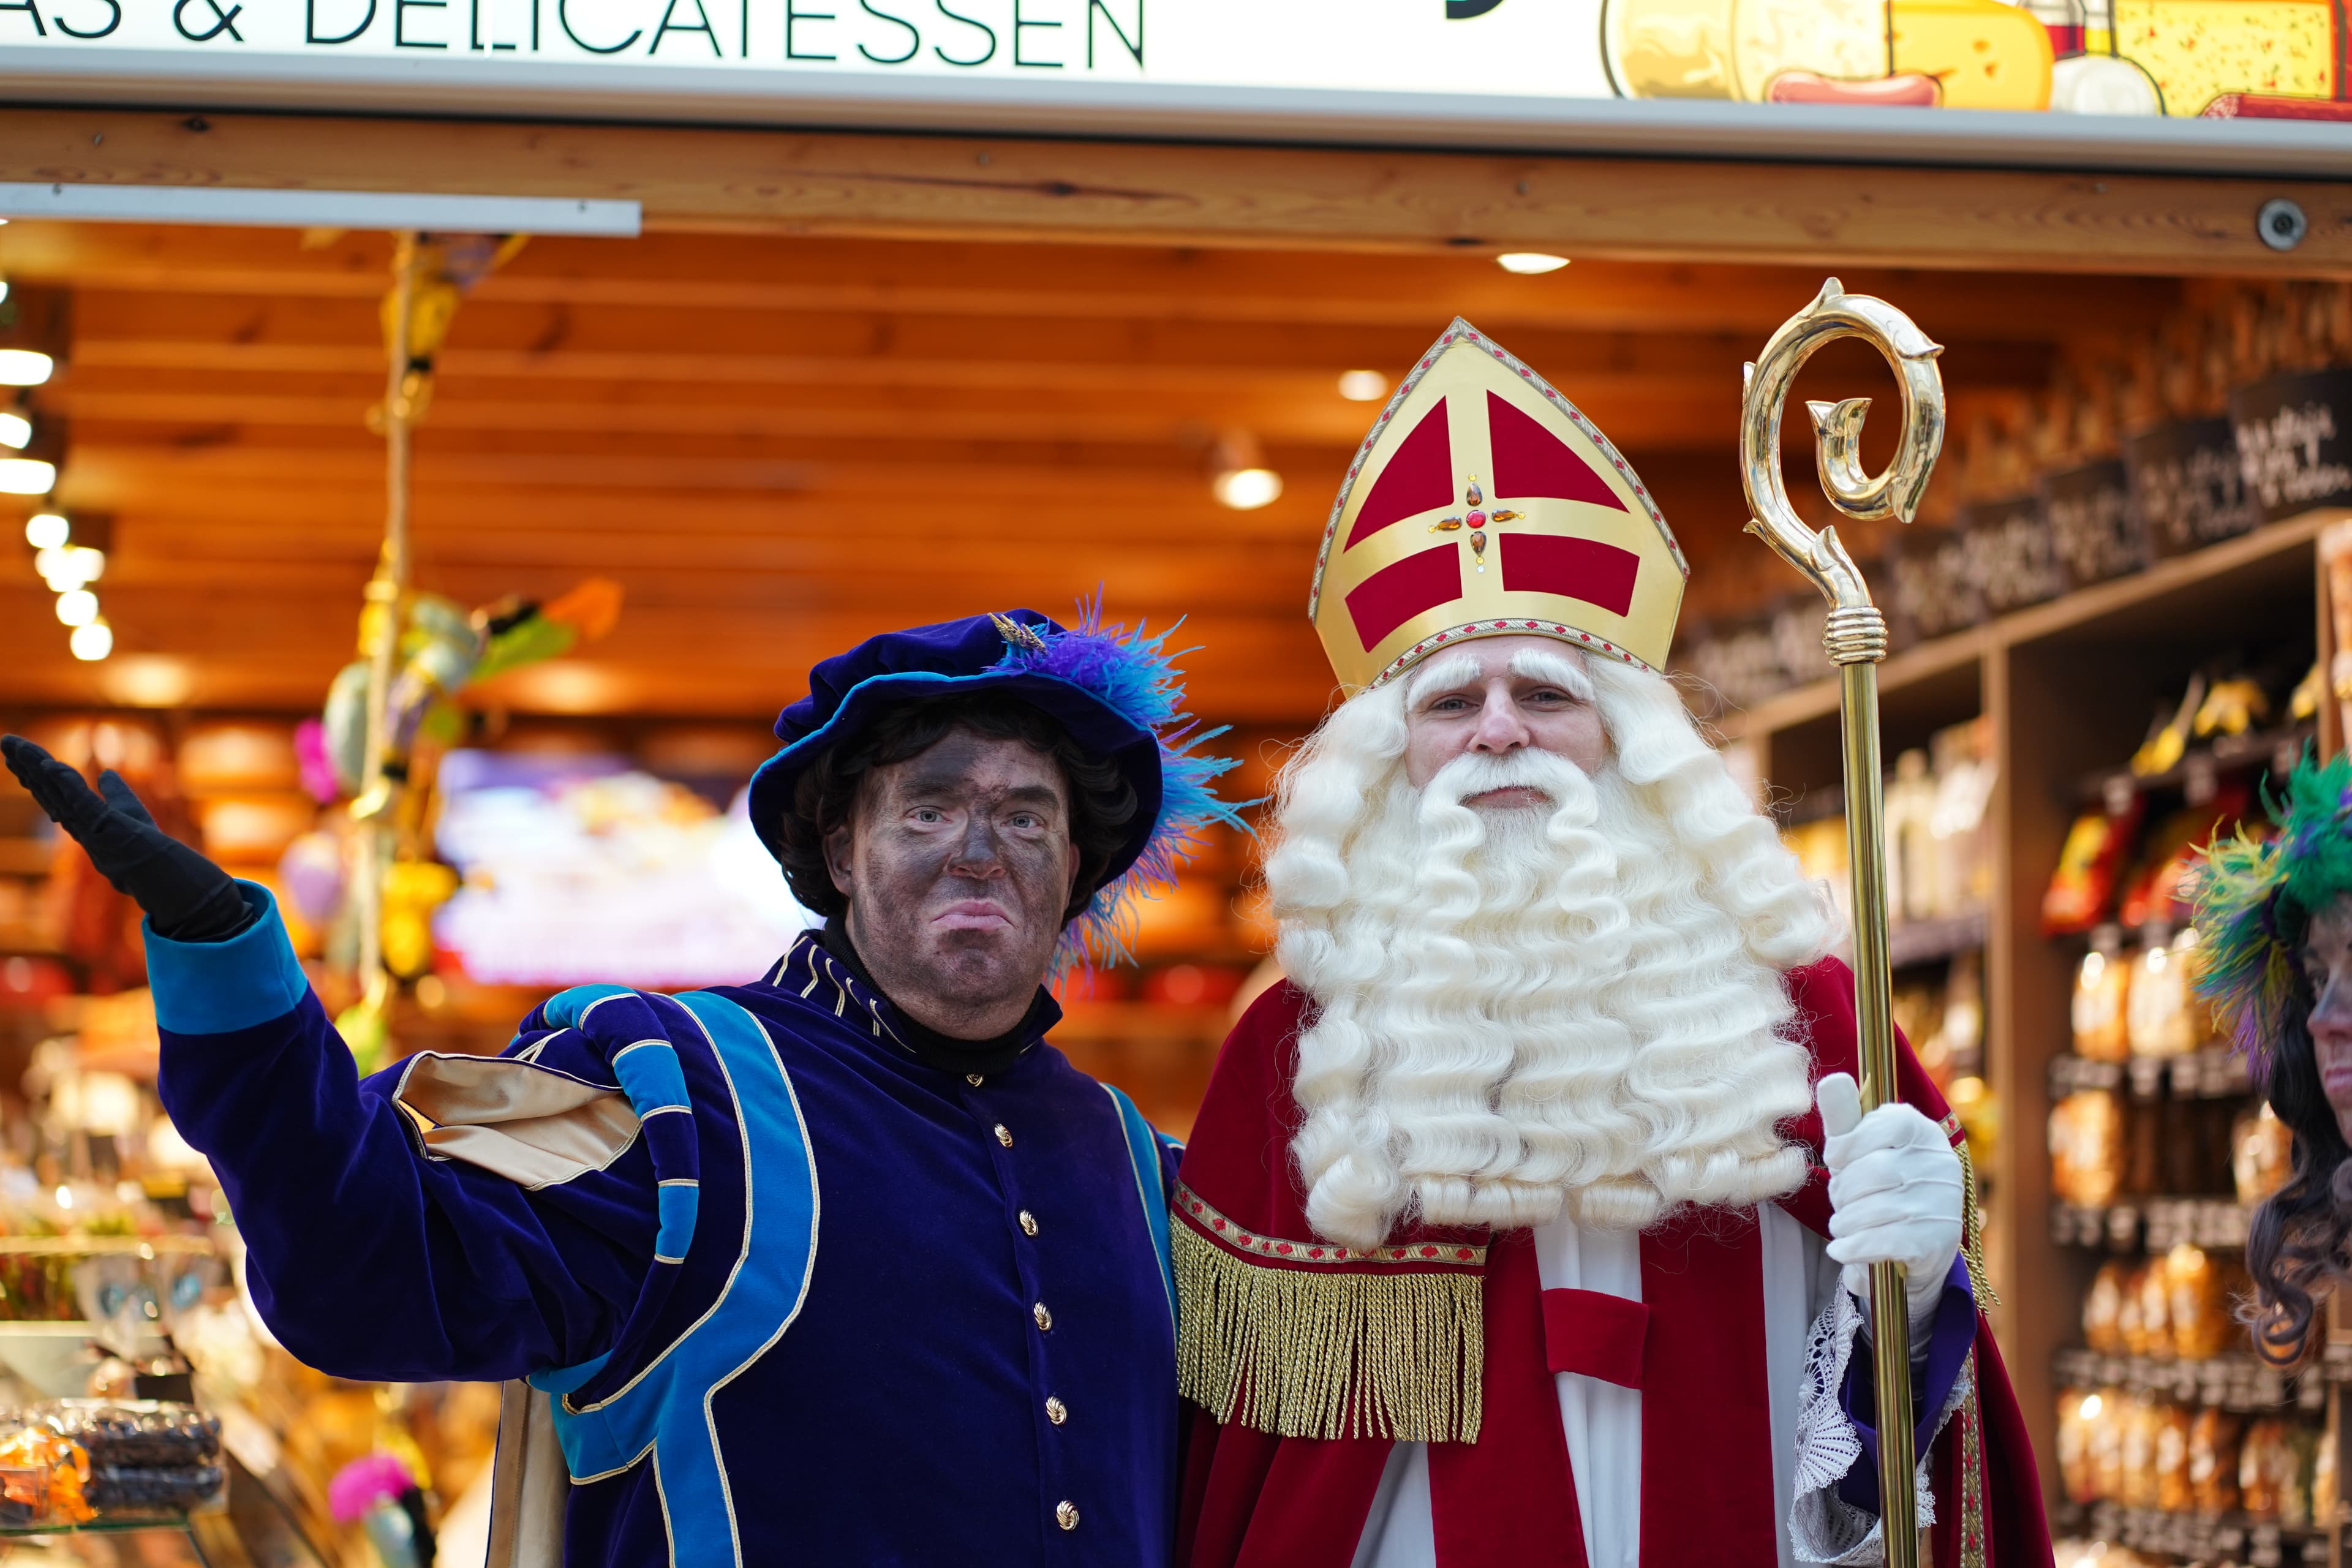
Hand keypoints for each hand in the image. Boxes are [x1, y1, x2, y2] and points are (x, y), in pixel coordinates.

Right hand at [1, 736, 250, 942]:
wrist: (166, 879)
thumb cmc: (149, 850)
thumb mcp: (130, 814)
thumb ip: (116, 794)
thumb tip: (107, 775)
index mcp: (84, 820)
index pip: (55, 792)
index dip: (37, 773)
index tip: (17, 754)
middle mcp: (81, 824)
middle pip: (48, 790)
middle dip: (26, 766)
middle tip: (5, 742)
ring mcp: (90, 828)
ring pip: (58, 793)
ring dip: (37, 768)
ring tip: (14, 746)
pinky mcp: (107, 830)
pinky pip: (83, 805)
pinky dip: (67, 786)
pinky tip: (52, 766)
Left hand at [1817, 1072, 1962, 1340]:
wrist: (1917, 1246)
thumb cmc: (1881, 1186)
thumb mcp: (1861, 1148)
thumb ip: (1845, 1117)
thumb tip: (1830, 1079)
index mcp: (1923, 1132)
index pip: (1882, 1125)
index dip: (1847, 1146)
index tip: (1836, 1160)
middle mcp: (1940, 1164)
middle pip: (1872, 1172)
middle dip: (1843, 1190)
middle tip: (1839, 1200)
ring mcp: (1942, 1203)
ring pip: (1873, 1209)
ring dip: (1844, 1221)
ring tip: (1841, 1224)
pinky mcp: (1936, 1241)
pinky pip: (1882, 1242)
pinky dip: (1853, 1247)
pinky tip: (1841, 1249)